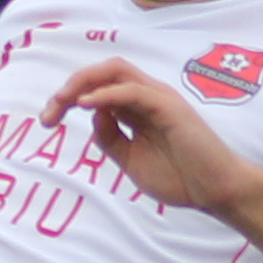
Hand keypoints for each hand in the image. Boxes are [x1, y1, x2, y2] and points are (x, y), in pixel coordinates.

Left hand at [39, 55, 262, 220]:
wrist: (215, 191)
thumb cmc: (180, 177)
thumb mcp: (130, 160)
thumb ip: (110, 137)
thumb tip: (91, 113)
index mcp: (138, 107)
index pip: (98, 86)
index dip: (68, 97)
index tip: (47, 121)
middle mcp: (147, 96)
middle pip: (104, 71)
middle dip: (70, 84)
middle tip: (48, 113)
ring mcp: (159, 98)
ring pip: (116, 71)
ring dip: (82, 83)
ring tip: (61, 103)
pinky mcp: (169, 107)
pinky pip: (132, 91)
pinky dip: (105, 94)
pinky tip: (85, 106)